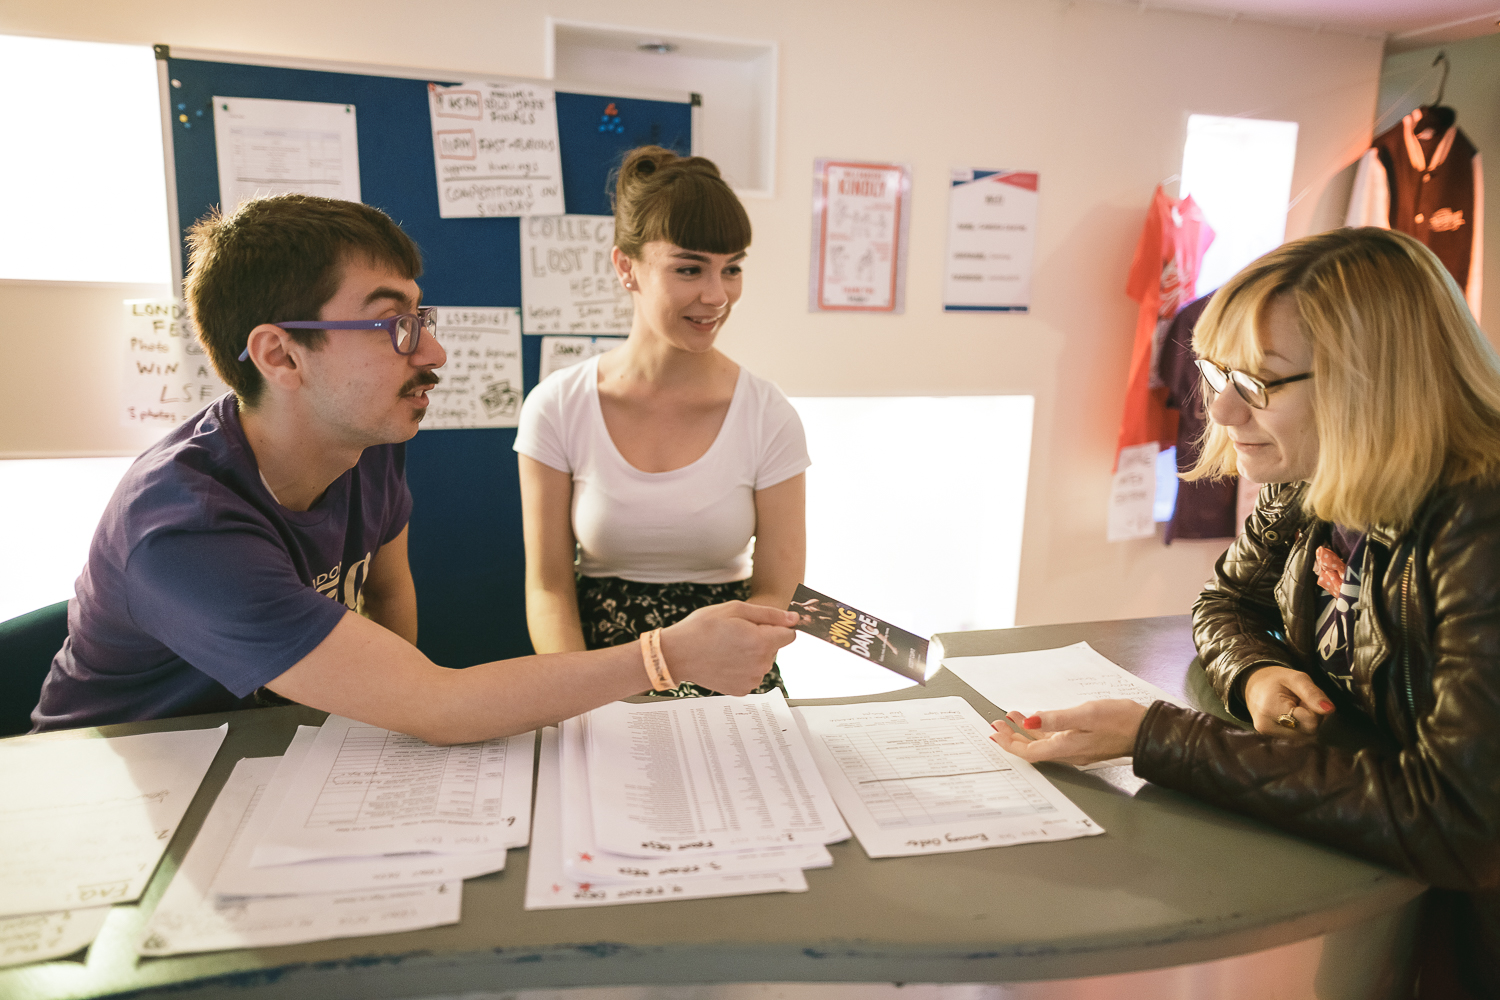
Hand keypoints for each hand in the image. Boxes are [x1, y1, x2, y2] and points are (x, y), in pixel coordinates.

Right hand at [660, 601, 798, 694]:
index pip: (790, 634)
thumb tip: (794, 618)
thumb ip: (770, 614)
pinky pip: (752, 674)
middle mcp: (761, 665)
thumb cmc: (702, 628)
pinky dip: (743, 668)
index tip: (760, 624)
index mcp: (762, 642)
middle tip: (736, 633)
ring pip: (763, 662)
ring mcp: (752, 680)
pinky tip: (725, 660)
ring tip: (728, 647)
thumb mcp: (735, 609)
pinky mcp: (742, 690)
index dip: (776, 626)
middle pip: (775, 648)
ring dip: (753, 654)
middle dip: (763, 639)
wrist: (677, 654)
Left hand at [987, 699, 1148, 765]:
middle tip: (997, 725)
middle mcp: (1069, 752)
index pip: (1030, 752)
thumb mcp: (1086, 714)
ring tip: (1011, 716)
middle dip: (1012, 738)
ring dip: (1025, 732)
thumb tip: (1029, 721)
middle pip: (1033, 750)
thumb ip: (1056, 718)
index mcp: (1067, 748)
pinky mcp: (1084, 742)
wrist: (1147, 730)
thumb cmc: (1120, 721)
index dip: (1010, 744)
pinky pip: (1055, 738)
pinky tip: (1038, 718)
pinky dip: (1042, 728)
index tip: (996, 732)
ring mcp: (1077, 748)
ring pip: (1043, 743)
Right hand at [1243, 666, 1333, 735]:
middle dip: (1311, 716)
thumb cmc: (1277, 679)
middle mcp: (1266, 726)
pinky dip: (1298, 726)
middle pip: (1308, 731)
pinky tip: (1289, 715)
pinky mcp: (1270, 737)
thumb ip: (1313, 693)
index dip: (1313, 709)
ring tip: (1293, 707)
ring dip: (1305, 722)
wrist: (1253, 684)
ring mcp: (1267, 734)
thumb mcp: (1296, 678)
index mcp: (1270, 708)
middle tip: (1298, 701)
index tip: (1303, 698)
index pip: (1310, 722)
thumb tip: (1330, 710)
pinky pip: (1297, 736)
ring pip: (1304, 735)